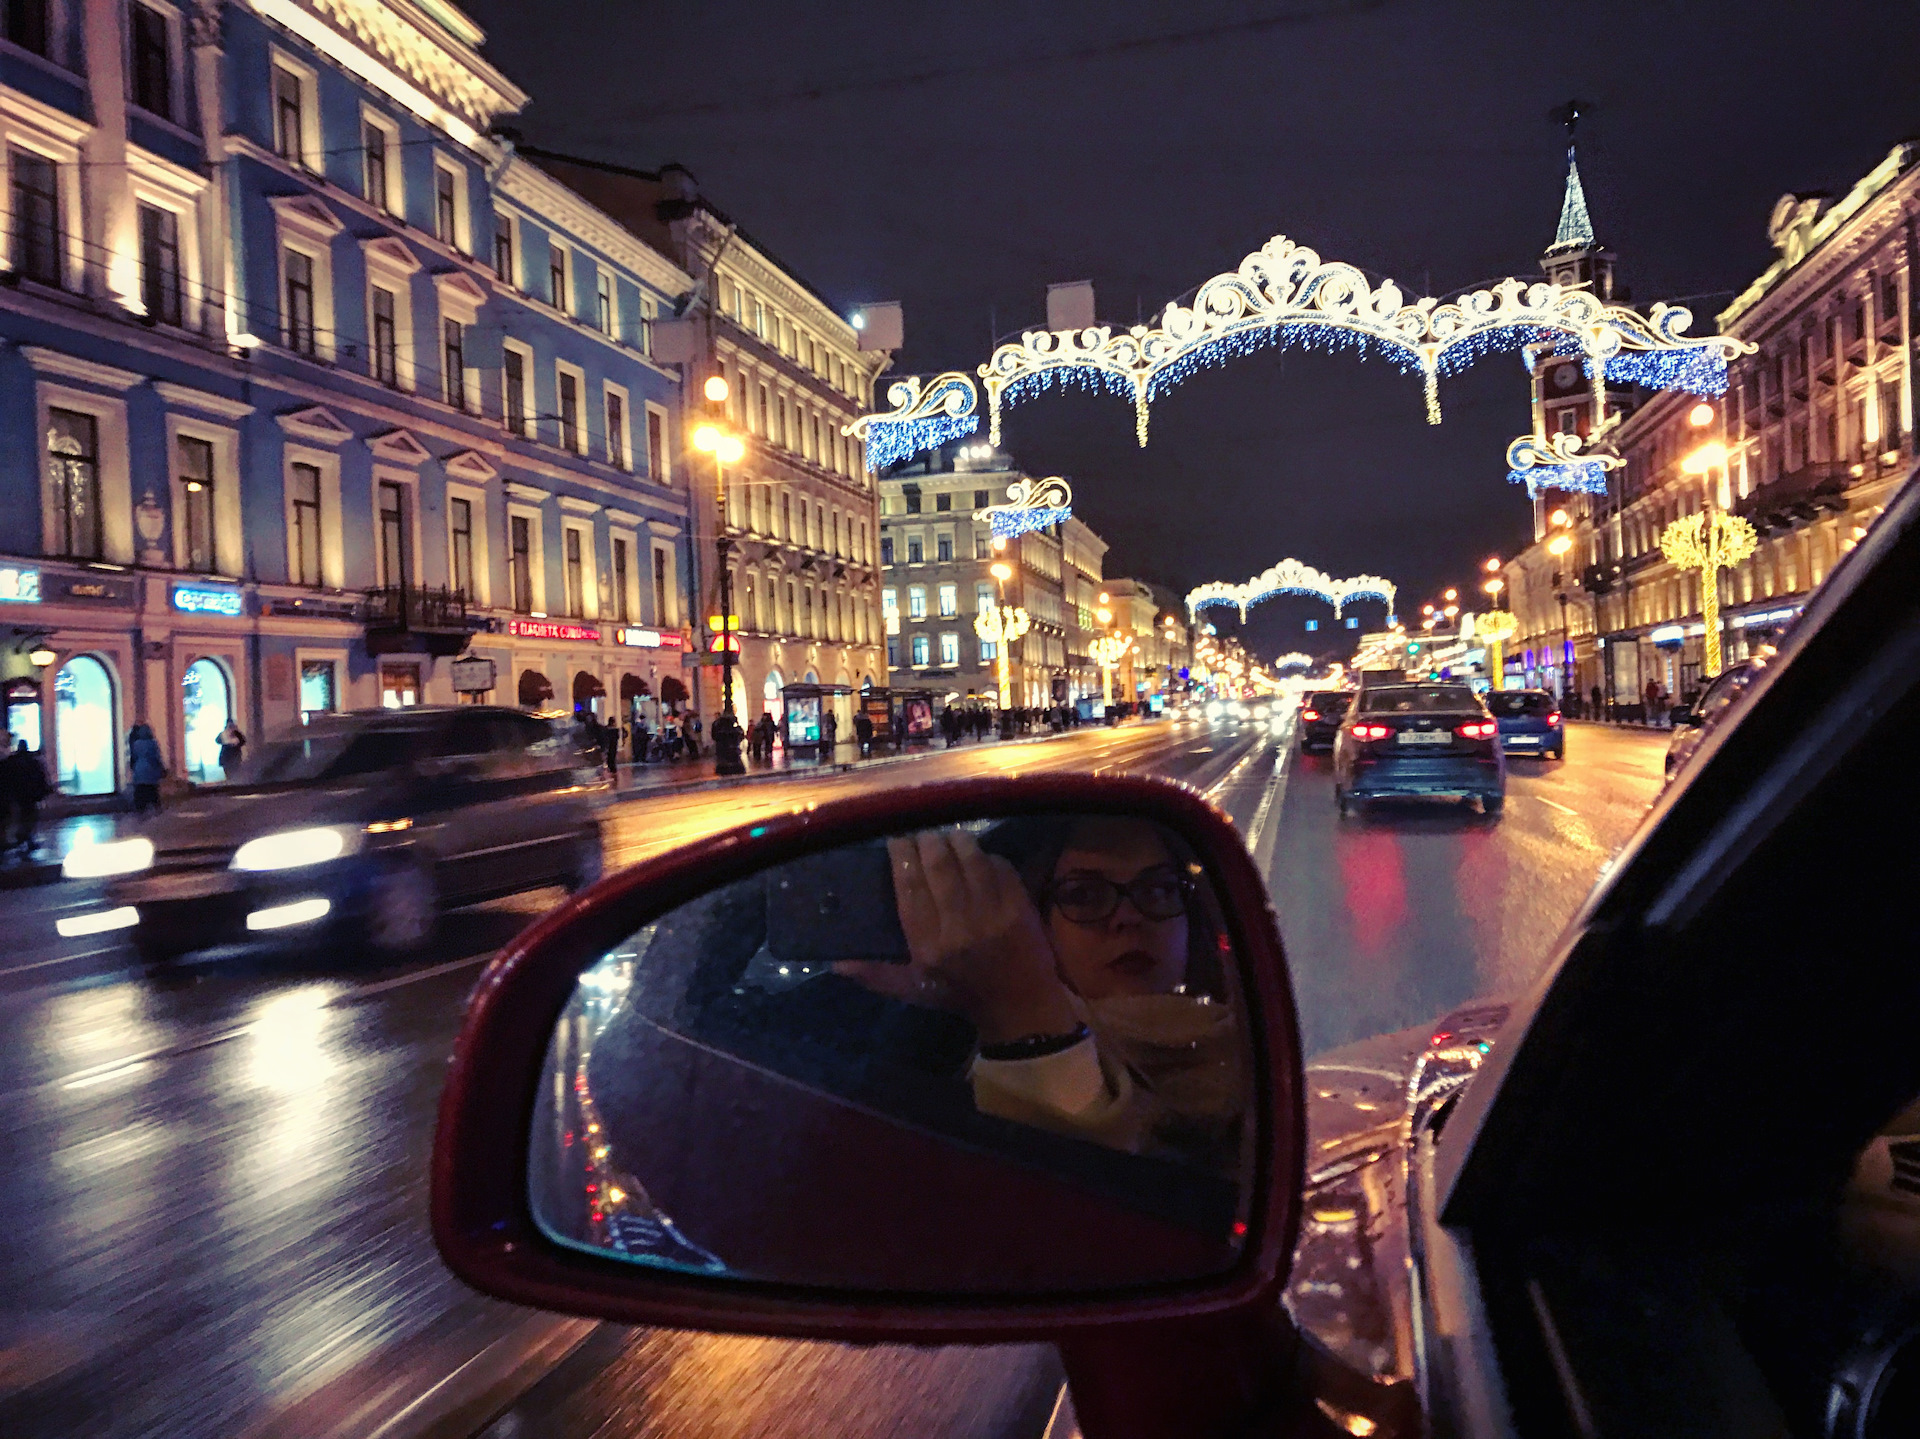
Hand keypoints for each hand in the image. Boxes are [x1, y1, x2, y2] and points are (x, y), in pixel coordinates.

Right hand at [836, 830, 1079, 1044]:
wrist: (1018, 1005)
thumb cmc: (959, 993)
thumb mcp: (914, 990)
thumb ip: (877, 974)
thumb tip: (836, 963)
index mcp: (929, 945)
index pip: (910, 888)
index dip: (902, 857)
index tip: (897, 841)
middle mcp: (959, 926)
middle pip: (938, 866)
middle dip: (927, 842)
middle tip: (922, 835)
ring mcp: (993, 913)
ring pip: (970, 858)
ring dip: (956, 840)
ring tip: (948, 837)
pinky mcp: (1019, 905)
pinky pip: (999, 866)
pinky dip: (986, 855)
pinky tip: (977, 855)